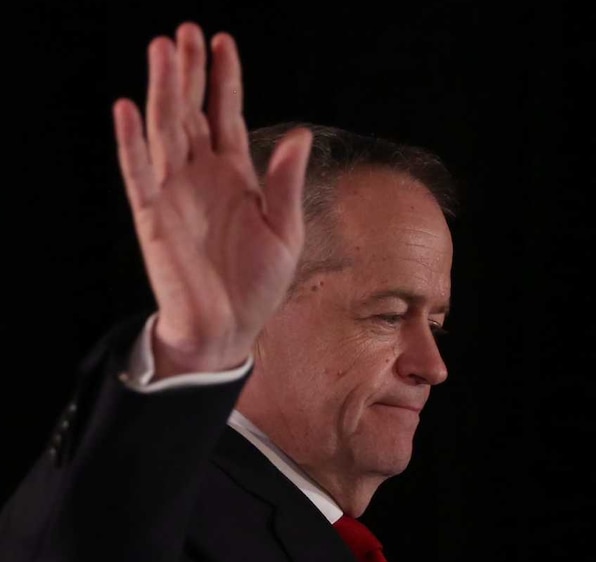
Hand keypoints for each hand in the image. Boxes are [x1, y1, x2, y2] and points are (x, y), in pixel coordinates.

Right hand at [112, 22, 310, 377]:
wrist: (229, 327)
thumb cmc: (257, 283)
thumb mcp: (285, 230)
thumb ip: (286, 183)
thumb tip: (300, 135)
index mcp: (235, 176)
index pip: (226, 115)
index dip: (225, 80)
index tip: (223, 42)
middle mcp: (201, 176)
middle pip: (192, 112)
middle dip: (190, 72)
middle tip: (186, 31)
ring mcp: (174, 193)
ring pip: (164, 131)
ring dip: (163, 91)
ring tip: (163, 51)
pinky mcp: (152, 216)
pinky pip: (138, 173)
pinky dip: (130, 141)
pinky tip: (127, 108)